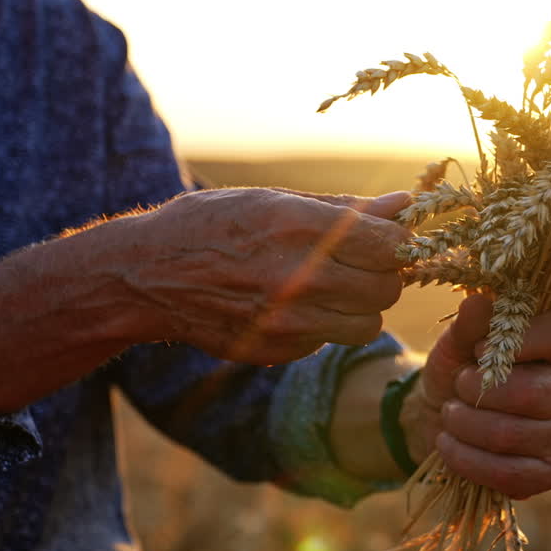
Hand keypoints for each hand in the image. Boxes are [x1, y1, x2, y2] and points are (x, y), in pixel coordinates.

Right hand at [120, 188, 410, 364]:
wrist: (147, 275)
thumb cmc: (214, 225)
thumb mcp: (274, 200)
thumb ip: (344, 209)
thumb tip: (404, 203)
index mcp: (298, 226)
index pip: (389, 245)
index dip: (398, 243)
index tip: (386, 240)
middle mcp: (296, 277)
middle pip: (387, 288)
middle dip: (382, 276)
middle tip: (361, 264)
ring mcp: (287, 320)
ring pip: (368, 325)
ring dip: (360, 308)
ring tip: (332, 287)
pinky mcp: (277, 349)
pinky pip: (332, 342)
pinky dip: (326, 326)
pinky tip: (296, 306)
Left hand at [403, 294, 550, 498]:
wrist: (445, 414)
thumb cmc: (462, 367)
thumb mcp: (459, 339)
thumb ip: (471, 322)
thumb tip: (478, 302)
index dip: (515, 341)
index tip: (478, 349)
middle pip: (531, 393)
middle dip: (477, 391)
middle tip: (458, 386)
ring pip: (511, 435)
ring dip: (465, 425)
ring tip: (450, 414)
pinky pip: (510, 474)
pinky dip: (467, 460)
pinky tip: (448, 445)